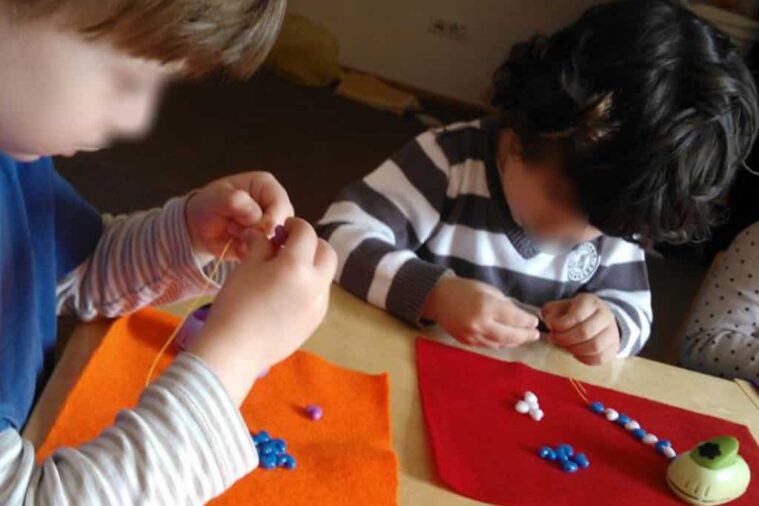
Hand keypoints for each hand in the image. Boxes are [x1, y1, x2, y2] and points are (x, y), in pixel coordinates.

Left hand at [185, 172, 294, 260]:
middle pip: (283, 225)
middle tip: (236, 230)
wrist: (199, 227)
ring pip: (276, 242)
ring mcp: (272, 227)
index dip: (272, 219)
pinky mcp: (267, 245)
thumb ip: (237, 202)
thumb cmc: (209, 205)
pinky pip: (267, 255)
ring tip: (233, 235)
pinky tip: (236, 246)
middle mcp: (275, 207)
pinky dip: (251, 254)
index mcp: (267, 187)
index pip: (281, 204)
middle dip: (261, 233)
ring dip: (254, 244)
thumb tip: (257, 216)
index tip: (259, 229)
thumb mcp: (217, 198)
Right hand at [189, 218, 336, 404]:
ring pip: (325, 275)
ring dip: (312, 266)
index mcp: (297, 266)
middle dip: (311, 244)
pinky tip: (287, 293)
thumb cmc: (235, 304)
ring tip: (286, 271)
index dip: (295, 226)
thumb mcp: (247, 266)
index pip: (306, 233)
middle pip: (327, 252)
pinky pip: (320, 295)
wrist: (236, 350)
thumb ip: (264, 245)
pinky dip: (310, 286)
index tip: (283, 228)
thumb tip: (270, 237)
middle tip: (289, 247)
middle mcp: (316, 285)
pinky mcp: (316, 321)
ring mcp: (319, 305)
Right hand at [422, 276, 539, 348]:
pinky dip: (500, 343)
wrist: (438, 298)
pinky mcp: (467, 342)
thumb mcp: (488, 290)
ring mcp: (473, 336)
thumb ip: (504, 304)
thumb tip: (520, 316)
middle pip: (510, 336)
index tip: (535, 321)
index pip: (514, 318)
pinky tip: (506, 339)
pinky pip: (489, 345)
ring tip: (523, 337)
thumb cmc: (464, 289)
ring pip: (500, 343)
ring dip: (514, 341)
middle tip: (535, 334)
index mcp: (487, 307)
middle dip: (525, 336)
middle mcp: (480, 324)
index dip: (527, 321)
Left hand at [542, 293, 619, 364]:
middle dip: (565, 338)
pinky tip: (575, 352)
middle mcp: (605, 315)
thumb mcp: (562, 306)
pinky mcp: (614, 347)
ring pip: (594, 346)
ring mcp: (612, 332)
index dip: (560, 324)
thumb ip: (552, 311)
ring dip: (574, 349)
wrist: (599, 318)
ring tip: (564, 346)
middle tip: (554, 339)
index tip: (550, 326)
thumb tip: (548, 321)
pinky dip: (584, 358)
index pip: (576, 316)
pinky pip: (599, 358)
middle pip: (585, 332)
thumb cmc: (576, 312)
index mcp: (591, 302)